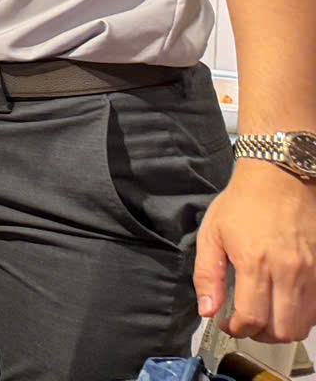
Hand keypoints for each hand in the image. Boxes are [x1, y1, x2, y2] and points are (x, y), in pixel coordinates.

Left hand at [196, 160, 315, 341]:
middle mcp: (289, 271)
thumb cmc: (242, 205)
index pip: (252, 319)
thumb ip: (208, 276)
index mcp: (256, 263)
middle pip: (284, 330)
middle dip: (262, 334)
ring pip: (306, 324)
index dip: (237, 329)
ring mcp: (312, 271)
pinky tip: (286, 303)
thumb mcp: (211, 235)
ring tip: (267, 314)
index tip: (228, 323)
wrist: (280, 180)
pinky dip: (304, 315)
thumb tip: (207, 311)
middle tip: (248, 323)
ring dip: (284, 327)